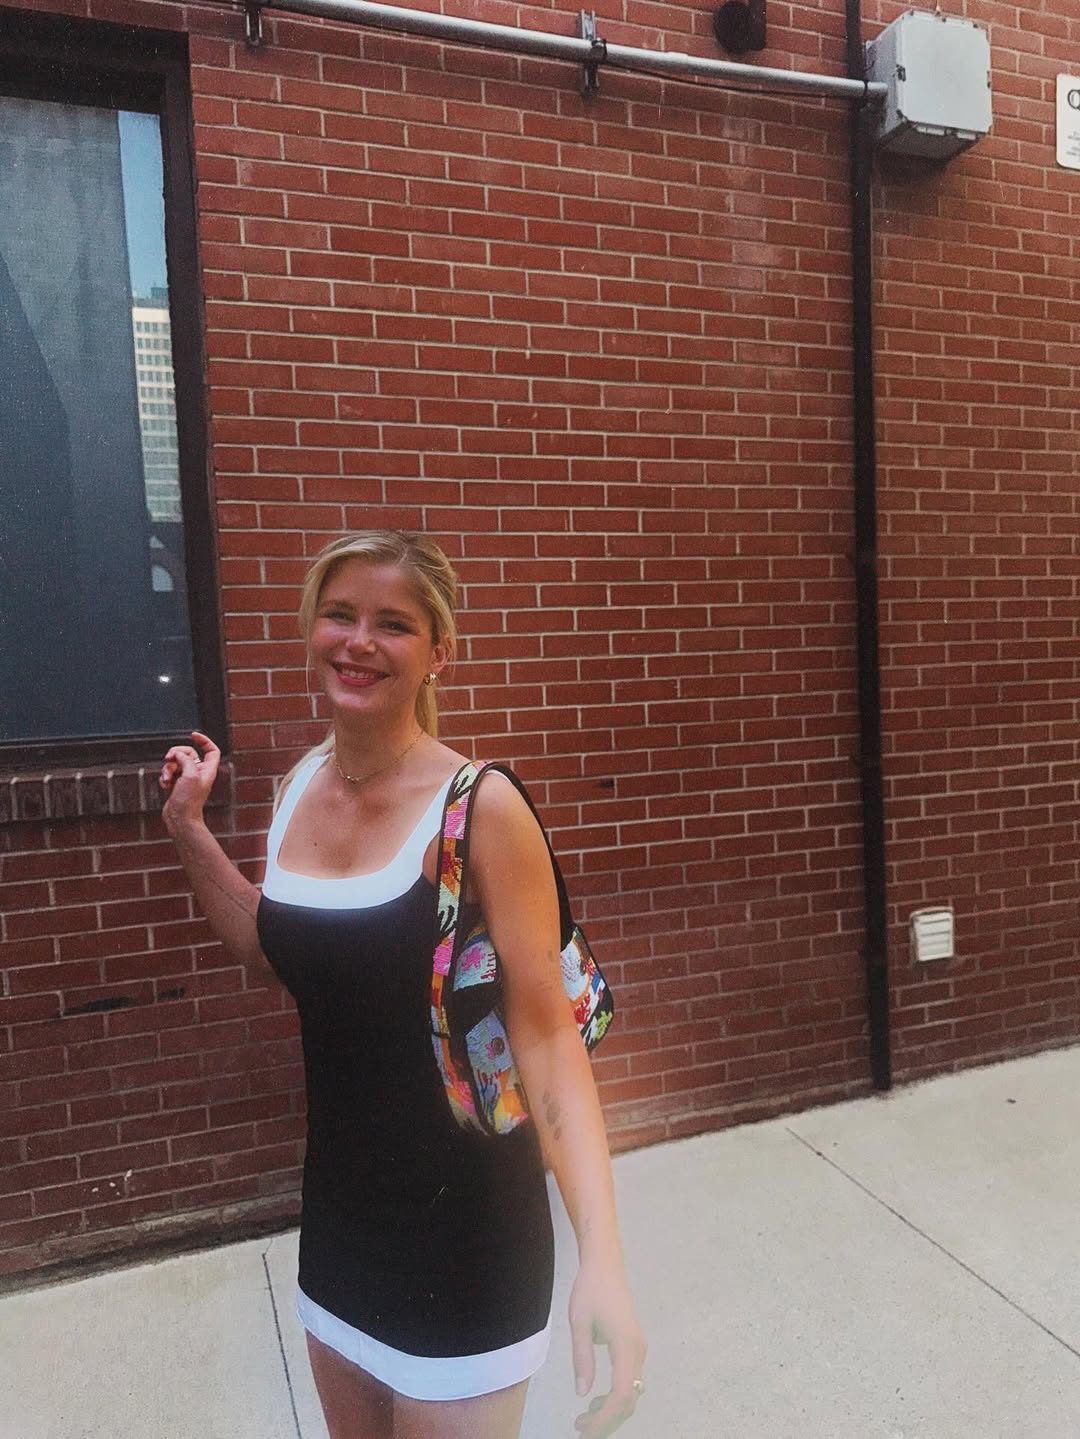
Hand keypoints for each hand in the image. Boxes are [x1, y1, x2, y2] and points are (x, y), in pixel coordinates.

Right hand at [159, 731, 220, 830]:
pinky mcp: (177, 785)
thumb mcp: (190, 775)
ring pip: (175, 763)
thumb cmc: (189, 800)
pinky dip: (165, 777)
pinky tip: (165, 785)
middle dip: (176, 754)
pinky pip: (169, 773)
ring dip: (168, 769)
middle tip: (169, 758)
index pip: (211, 750)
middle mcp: (198, 773)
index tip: (193, 735)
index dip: (204, 740)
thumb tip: (178, 754)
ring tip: (167, 779)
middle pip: (188, 753)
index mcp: (207, 770)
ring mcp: (187, 779)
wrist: (180, 819)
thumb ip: (185, 760)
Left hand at [570, 1253, 646, 1437]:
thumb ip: (582, 1359)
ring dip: (611, 1410)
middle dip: (607, 1420)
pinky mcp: (635, 1345)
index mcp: (626, 1345)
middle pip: (630, 1399)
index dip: (604, 1418)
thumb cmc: (590, 1289)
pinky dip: (616, 1396)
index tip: (584, 1427)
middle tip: (581, 1428)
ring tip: (585, 1417)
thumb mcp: (579, 1323)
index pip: (621, 1394)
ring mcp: (639, 1348)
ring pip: (631, 1392)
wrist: (605, 1263)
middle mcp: (638, 1350)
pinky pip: (629, 1380)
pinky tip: (597, 1399)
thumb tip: (583, 1394)